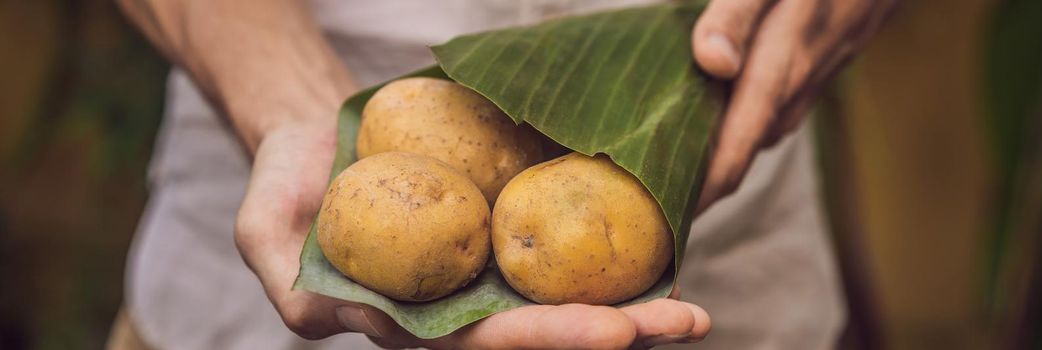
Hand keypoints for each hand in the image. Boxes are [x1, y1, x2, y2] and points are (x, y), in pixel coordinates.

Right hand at [234, 121, 710, 347]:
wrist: (312, 141)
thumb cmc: (283, 187)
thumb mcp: (263, 231)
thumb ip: (288, 280)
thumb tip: (332, 318)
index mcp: (407, 320)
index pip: (484, 342)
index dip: (548, 339)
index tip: (614, 330)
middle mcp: (453, 304)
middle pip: (540, 329)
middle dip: (615, 331)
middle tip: (688, 321)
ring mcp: (478, 268)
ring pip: (559, 295)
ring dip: (628, 302)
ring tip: (694, 305)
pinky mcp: (495, 226)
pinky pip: (554, 243)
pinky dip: (606, 251)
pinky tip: (658, 250)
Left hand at [691, 0, 896, 210]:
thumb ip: (736, 14)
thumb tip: (711, 63)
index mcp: (786, 57)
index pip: (740, 140)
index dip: (708, 183)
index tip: (676, 219)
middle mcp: (807, 76)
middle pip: (753, 145)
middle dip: (715, 181)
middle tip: (672, 209)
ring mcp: (825, 69)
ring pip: (773, 128)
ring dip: (737, 155)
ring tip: (698, 176)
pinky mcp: (835, 57)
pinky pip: (791, 105)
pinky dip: (759, 125)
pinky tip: (740, 123)